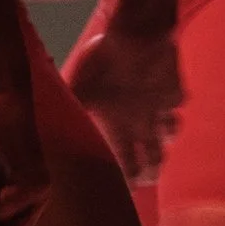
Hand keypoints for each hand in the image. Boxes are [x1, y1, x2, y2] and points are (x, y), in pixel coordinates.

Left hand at [67, 20, 183, 182]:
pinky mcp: (177, 88)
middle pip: (156, 158)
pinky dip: (174, 105)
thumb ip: (69, 109)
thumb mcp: (77, 89)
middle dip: (153, 170)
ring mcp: (165, 108)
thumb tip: (45, 124)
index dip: (130, 180)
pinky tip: (171, 102)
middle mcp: (146, 126)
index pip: (129, 167)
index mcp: (121, 131)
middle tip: (150, 175)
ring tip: (163, 141)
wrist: (139, 38)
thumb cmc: (102, 66)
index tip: (129, 187)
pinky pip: (178, 103)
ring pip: (171, 133)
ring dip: (166, 139)